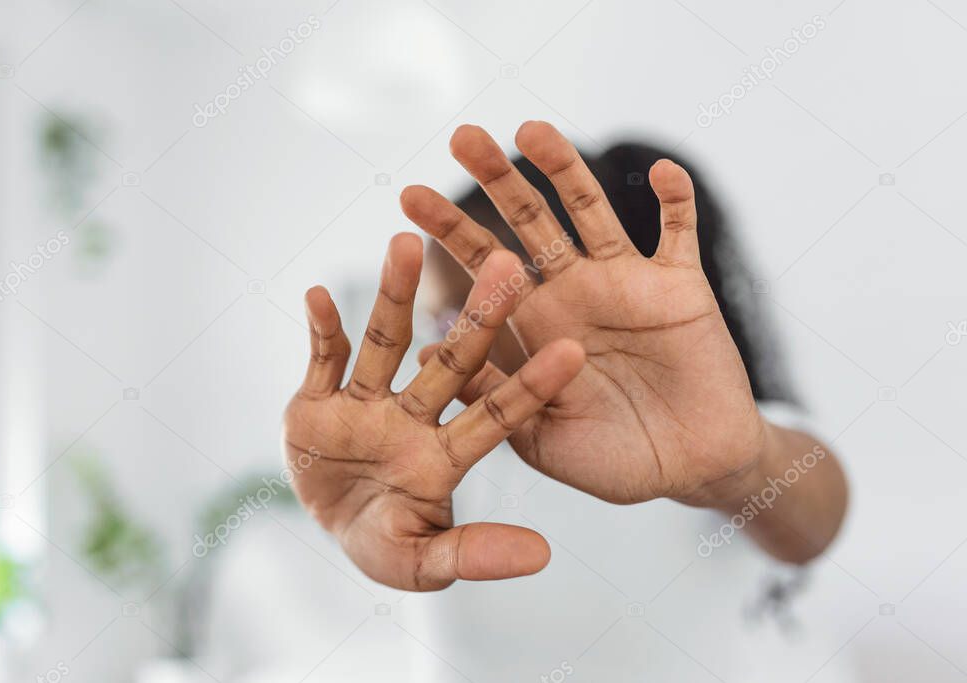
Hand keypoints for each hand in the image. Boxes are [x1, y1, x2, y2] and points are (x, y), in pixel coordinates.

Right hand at [283, 233, 584, 589]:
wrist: (323, 525)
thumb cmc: (383, 544)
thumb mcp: (422, 562)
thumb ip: (475, 554)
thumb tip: (543, 556)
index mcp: (446, 454)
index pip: (497, 415)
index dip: (531, 385)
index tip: (573, 352)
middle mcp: (413, 416)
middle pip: (451, 362)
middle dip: (478, 317)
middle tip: (510, 264)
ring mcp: (366, 402)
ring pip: (385, 341)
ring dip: (394, 296)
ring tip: (407, 244)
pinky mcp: (318, 398)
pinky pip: (322, 357)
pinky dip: (320, 329)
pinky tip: (318, 295)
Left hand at [401, 122, 767, 506]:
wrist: (689, 471)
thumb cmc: (611, 461)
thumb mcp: (538, 435)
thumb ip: (490, 392)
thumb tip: (427, 348)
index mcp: (536, 324)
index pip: (484, 266)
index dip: (449, 231)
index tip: (408, 197)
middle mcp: (575, 291)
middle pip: (530, 223)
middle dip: (497, 181)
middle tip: (462, 137)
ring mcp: (627, 283)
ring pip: (592, 212)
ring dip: (566, 169)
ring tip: (531, 129)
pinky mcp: (680, 287)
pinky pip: (679, 232)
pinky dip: (675, 200)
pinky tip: (660, 171)